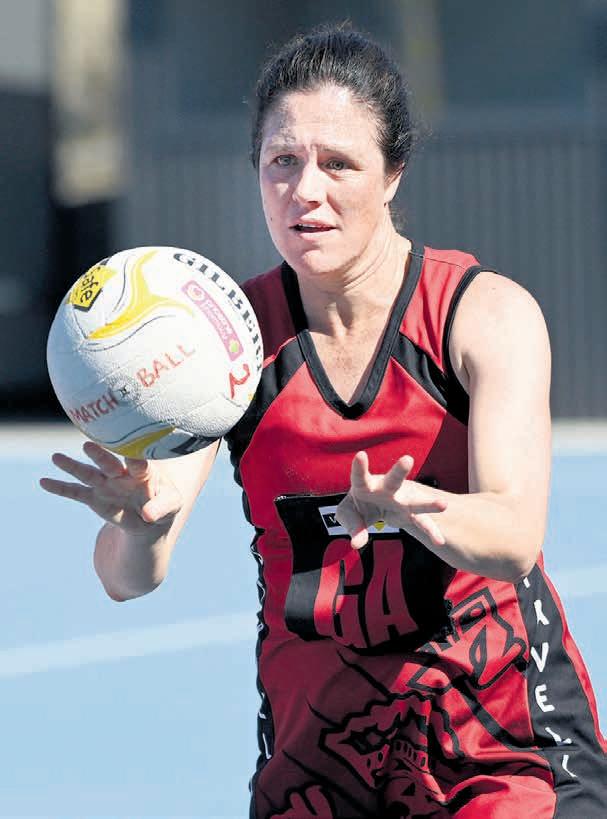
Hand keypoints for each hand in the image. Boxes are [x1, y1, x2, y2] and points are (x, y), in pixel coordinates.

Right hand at [39, 441, 181, 534]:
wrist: (150, 516)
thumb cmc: (164, 504)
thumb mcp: (172, 506)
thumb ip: (162, 508)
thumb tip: (148, 515)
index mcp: (144, 471)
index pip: (139, 462)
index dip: (135, 458)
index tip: (130, 455)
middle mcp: (121, 473)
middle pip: (109, 463)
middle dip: (100, 456)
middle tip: (88, 446)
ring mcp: (106, 484)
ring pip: (88, 473)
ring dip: (72, 467)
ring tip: (56, 458)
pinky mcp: (94, 497)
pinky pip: (75, 492)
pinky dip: (60, 488)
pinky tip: (44, 482)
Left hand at [335, 451, 447, 549]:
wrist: (377, 505)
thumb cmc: (359, 505)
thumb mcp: (348, 515)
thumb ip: (352, 527)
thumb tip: (358, 544)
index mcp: (366, 485)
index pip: (360, 476)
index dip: (360, 466)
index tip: (361, 455)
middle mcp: (386, 489)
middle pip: (393, 480)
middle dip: (400, 470)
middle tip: (407, 459)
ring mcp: (402, 500)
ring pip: (415, 501)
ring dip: (428, 503)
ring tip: (443, 505)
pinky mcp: (411, 513)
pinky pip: (422, 523)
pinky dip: (430, 531)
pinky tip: (439, 541)